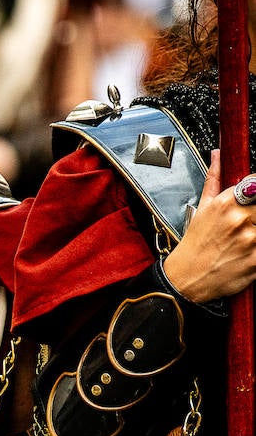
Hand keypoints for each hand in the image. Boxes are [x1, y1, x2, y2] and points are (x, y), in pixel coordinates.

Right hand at [163, 150, 255, 302]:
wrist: (187, 279)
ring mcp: (251, 240)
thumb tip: (218, 156)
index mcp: (226, 203)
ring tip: (245, 236)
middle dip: (255, 213)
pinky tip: (248, 249)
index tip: (252, 197)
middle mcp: (240, 219)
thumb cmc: (195, 244)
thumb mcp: (201, 209)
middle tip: (248, 220)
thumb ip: (214, 180)